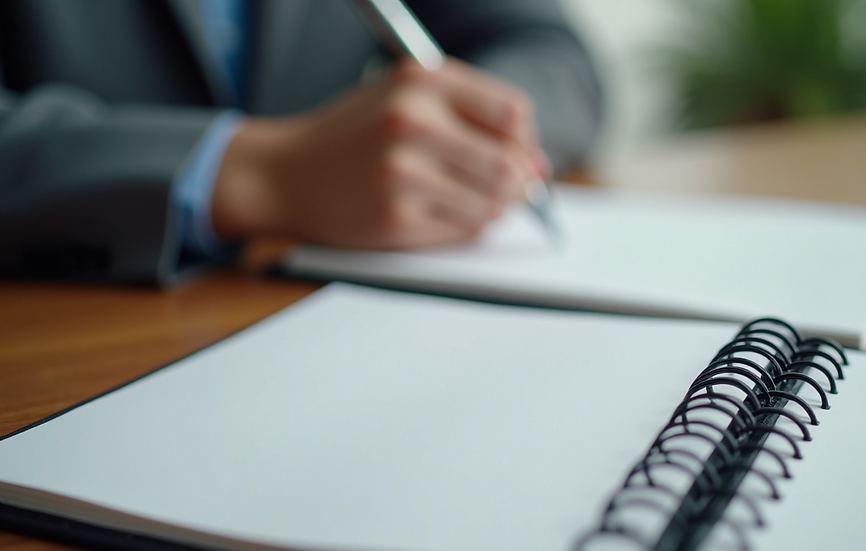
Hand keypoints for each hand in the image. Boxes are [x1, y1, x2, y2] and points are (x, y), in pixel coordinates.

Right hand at [211, 58, 547, 248]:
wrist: (283, 173)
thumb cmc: (352, 136)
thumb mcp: (405, 99)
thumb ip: (472, 118)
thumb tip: (539, 166)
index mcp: (422, 80)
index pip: (513, 113)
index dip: (524, 141)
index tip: (516, 154)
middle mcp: (413, 121)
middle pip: (509, 165)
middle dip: (516, 185)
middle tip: (503, 190)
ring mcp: (403, 173)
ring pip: (492, 204)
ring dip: (491, 210)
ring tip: (463, 200)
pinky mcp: (395, 218)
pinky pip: (464, 231)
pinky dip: (465, 228)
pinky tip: (440, 214)